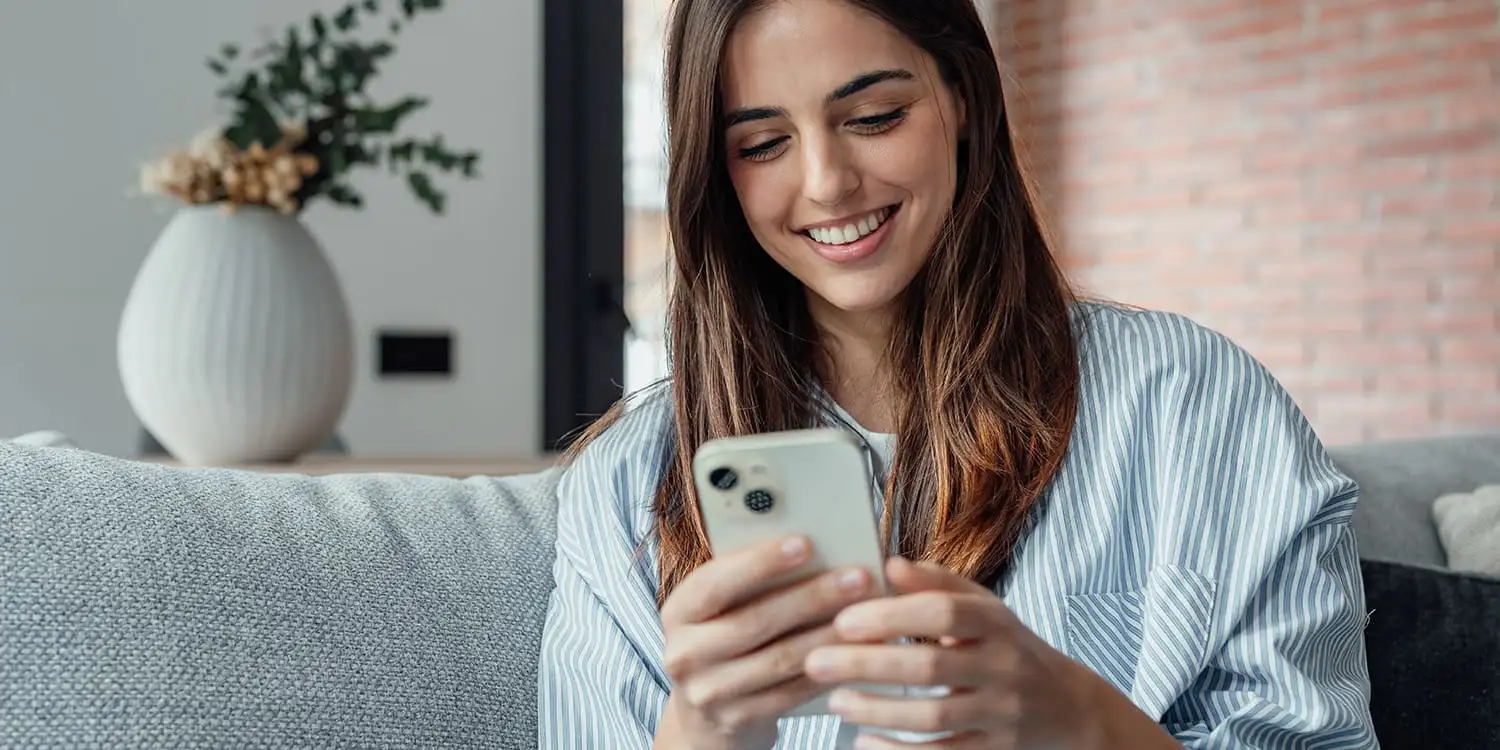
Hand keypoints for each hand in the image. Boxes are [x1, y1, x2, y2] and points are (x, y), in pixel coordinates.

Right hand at [656, 535, 880, 749]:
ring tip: (866, 613)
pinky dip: (827, 669)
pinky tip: (855, 652)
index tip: (805, 543)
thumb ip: (747, 581)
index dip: (760, 562)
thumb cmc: (721, 641)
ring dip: (828, 634)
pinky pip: (792, 692)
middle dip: (811, 596)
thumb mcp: (718, 609)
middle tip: (856, 577)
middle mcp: (685, 653)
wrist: (705, 716)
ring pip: (780, 658)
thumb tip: (809, 546)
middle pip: (754, 621)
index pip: (716, 582)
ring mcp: (709, 691)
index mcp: (679, 611)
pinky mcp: (738, 719)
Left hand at [802, 558, 1101, 748]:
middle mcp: (1002, 666)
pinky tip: (863, 744)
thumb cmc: (1008, 648)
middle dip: (868, 665)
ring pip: (934, 716)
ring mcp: (1001, 713)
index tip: (844, 620)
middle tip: (816, 662)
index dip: (892, 615)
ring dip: (878, 710)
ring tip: (834, 702)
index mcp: (995, 623)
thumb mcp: (984, 609)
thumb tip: (889, 563)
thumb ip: (938, 585)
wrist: (1068, 708)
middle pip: (932, 666)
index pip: (944, 613)